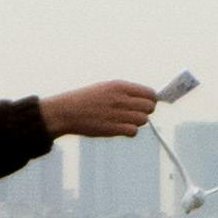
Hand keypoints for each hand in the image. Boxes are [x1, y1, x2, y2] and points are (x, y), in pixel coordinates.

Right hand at [40, 81, 161, 141]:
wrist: (66, 111)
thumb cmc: (87, 100)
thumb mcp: (106, 88)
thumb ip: (126, 92)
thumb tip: (147, 98)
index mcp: (119, 86)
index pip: (150, 93)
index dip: (150, 100)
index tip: (146, 104)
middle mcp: (120, 99)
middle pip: (149, 107)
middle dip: (146, 111)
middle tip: (135, 113)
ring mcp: (117, 114)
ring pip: (144, 120)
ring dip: (137, 122)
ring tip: (124, 120)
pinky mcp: (112, 128)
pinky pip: (134, 131)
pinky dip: (130, 131)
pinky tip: (121, 128)